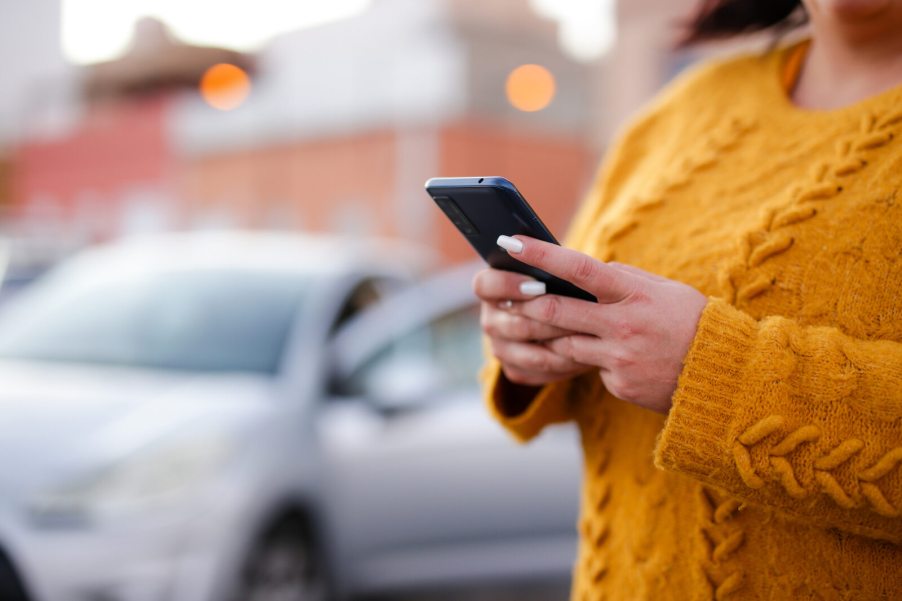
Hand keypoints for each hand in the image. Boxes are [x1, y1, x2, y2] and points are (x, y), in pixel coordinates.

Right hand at [472, 268, 594, 386]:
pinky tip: (587, 356)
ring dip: (561, 345)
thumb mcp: (554, 269)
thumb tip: (564, 265)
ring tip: (590, 336)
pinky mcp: (514, 369)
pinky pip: (538, 372)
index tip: (538, 284)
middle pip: (514, 324)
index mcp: (489, 287)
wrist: (568, 314)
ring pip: (528, 353)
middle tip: (580, 314)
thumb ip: (551, 266)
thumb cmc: (560, 281)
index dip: (508, 285)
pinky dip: (564, 365)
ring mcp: (500, 347)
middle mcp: (490, 319)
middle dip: (549, 321)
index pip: (485, 285)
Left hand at [492, 235, 708, 413]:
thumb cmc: (689, 321)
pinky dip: (590, 360)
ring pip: (564, 343)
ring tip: (543, 325)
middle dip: (525, 303)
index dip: (540, 255)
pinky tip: (612, 356)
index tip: (511, 242)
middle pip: (556, 310)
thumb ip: (620, 279)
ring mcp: (619, 358)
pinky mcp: (618, 384)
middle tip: (503, 296)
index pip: (577, 268)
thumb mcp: (660, 290)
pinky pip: (589, 368)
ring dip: (551, 335)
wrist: (722, 374)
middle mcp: (623, 325)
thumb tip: (580, 269)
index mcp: (634, 293)